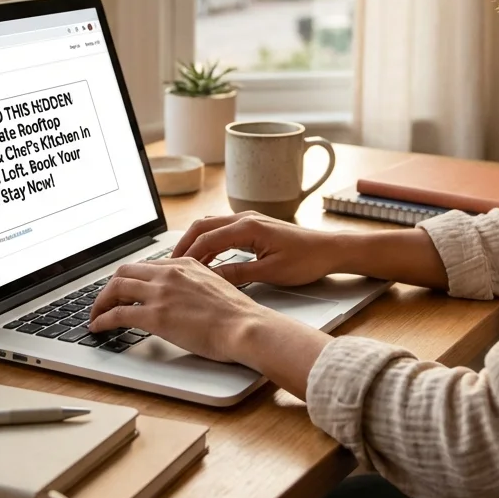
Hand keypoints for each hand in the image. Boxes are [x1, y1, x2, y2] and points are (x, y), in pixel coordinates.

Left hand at [88, 257, 268, 362]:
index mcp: (185, 263)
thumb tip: (184, 297)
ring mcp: (161, 292)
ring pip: (116, 288)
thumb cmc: (237, 314)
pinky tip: (99, 327)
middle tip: (104, 301)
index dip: (130, 279)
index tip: (123, 290)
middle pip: (125, 271)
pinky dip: (102, 319)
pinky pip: (118, 313)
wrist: (245, 326)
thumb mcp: (215, 285)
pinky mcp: (156, 315)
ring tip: (96, 315)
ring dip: (100, 302)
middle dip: (110, 287)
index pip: (146, 265)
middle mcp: (170, 272)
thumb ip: (194, 284)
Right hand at [171, 211, 338, 286]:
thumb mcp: (271, 273)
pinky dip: (208, 242)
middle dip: (183, 245)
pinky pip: (222, 229)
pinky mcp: (253, 226)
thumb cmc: (306, 260)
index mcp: (248, 227)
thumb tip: (210, 279)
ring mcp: (249, 219)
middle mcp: (245, 218)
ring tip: (181, 263)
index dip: (188, 256)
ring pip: (211, 226)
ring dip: (195, 242)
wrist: (330, 249)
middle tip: (168, 266)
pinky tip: (205, 258)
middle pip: (202, 227)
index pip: (207, 239)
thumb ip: (238, 273)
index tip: (174, 272)